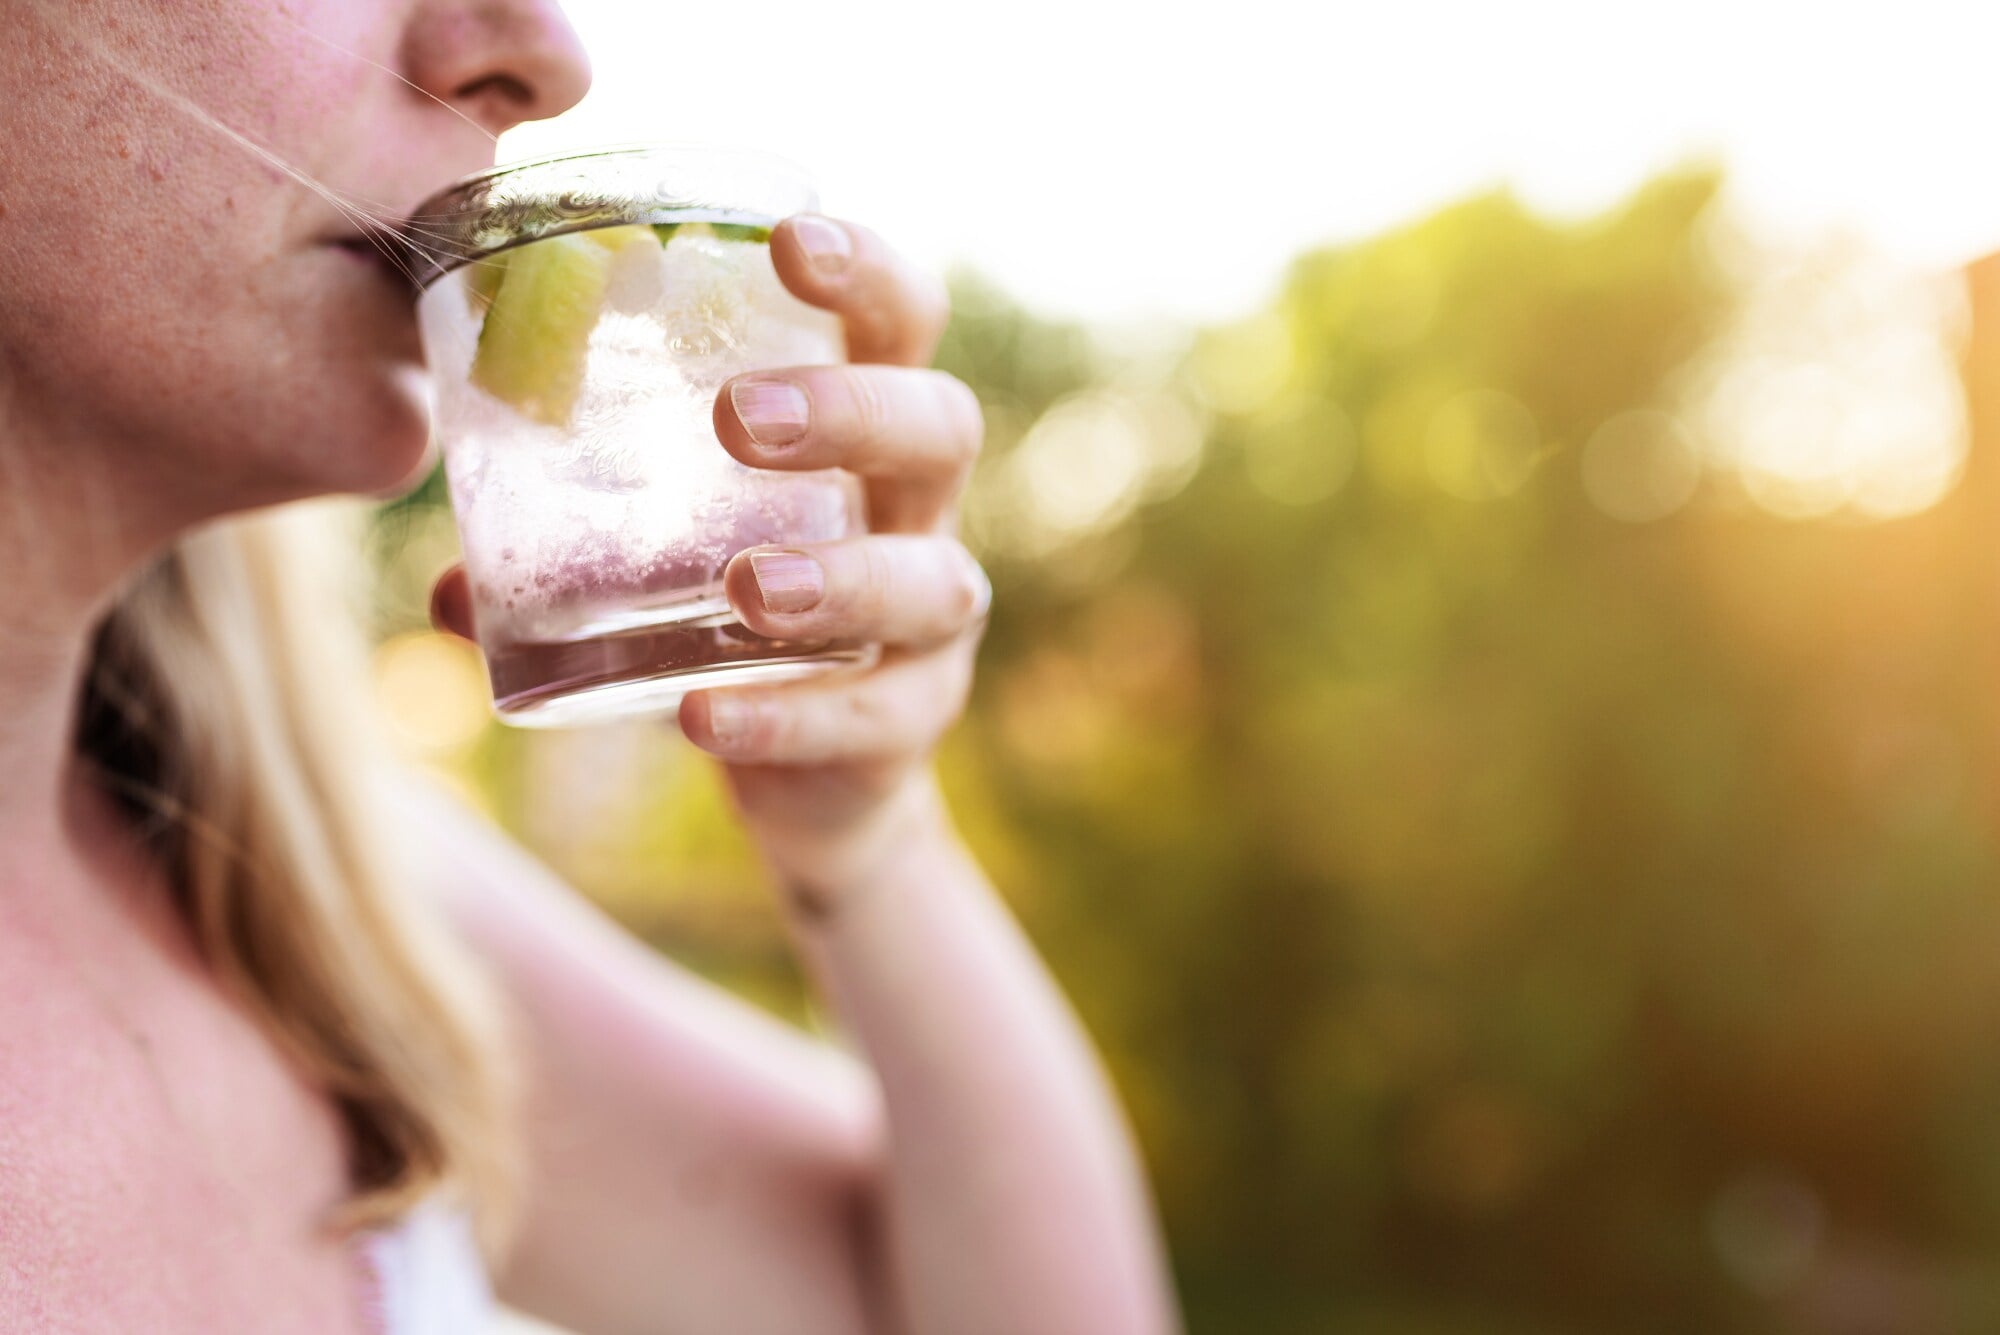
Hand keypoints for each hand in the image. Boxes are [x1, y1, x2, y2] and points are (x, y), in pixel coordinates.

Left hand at [431, 215, 989, 911]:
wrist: (807, 777)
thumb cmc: (728, 622)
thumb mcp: (656, 559)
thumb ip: (562, 551)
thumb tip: (444, 580)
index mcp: (861, 431)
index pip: (900, 322)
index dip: (867, 271)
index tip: (790, 241)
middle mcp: (914, 511)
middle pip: (941, 428)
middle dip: (851, 411)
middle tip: (736, 416)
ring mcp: (930, 622)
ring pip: (931, 582)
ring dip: (838, 577)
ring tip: (745, 587)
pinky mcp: (912, 720)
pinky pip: (873, 717)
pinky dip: (784, 718)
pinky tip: (701, 716)